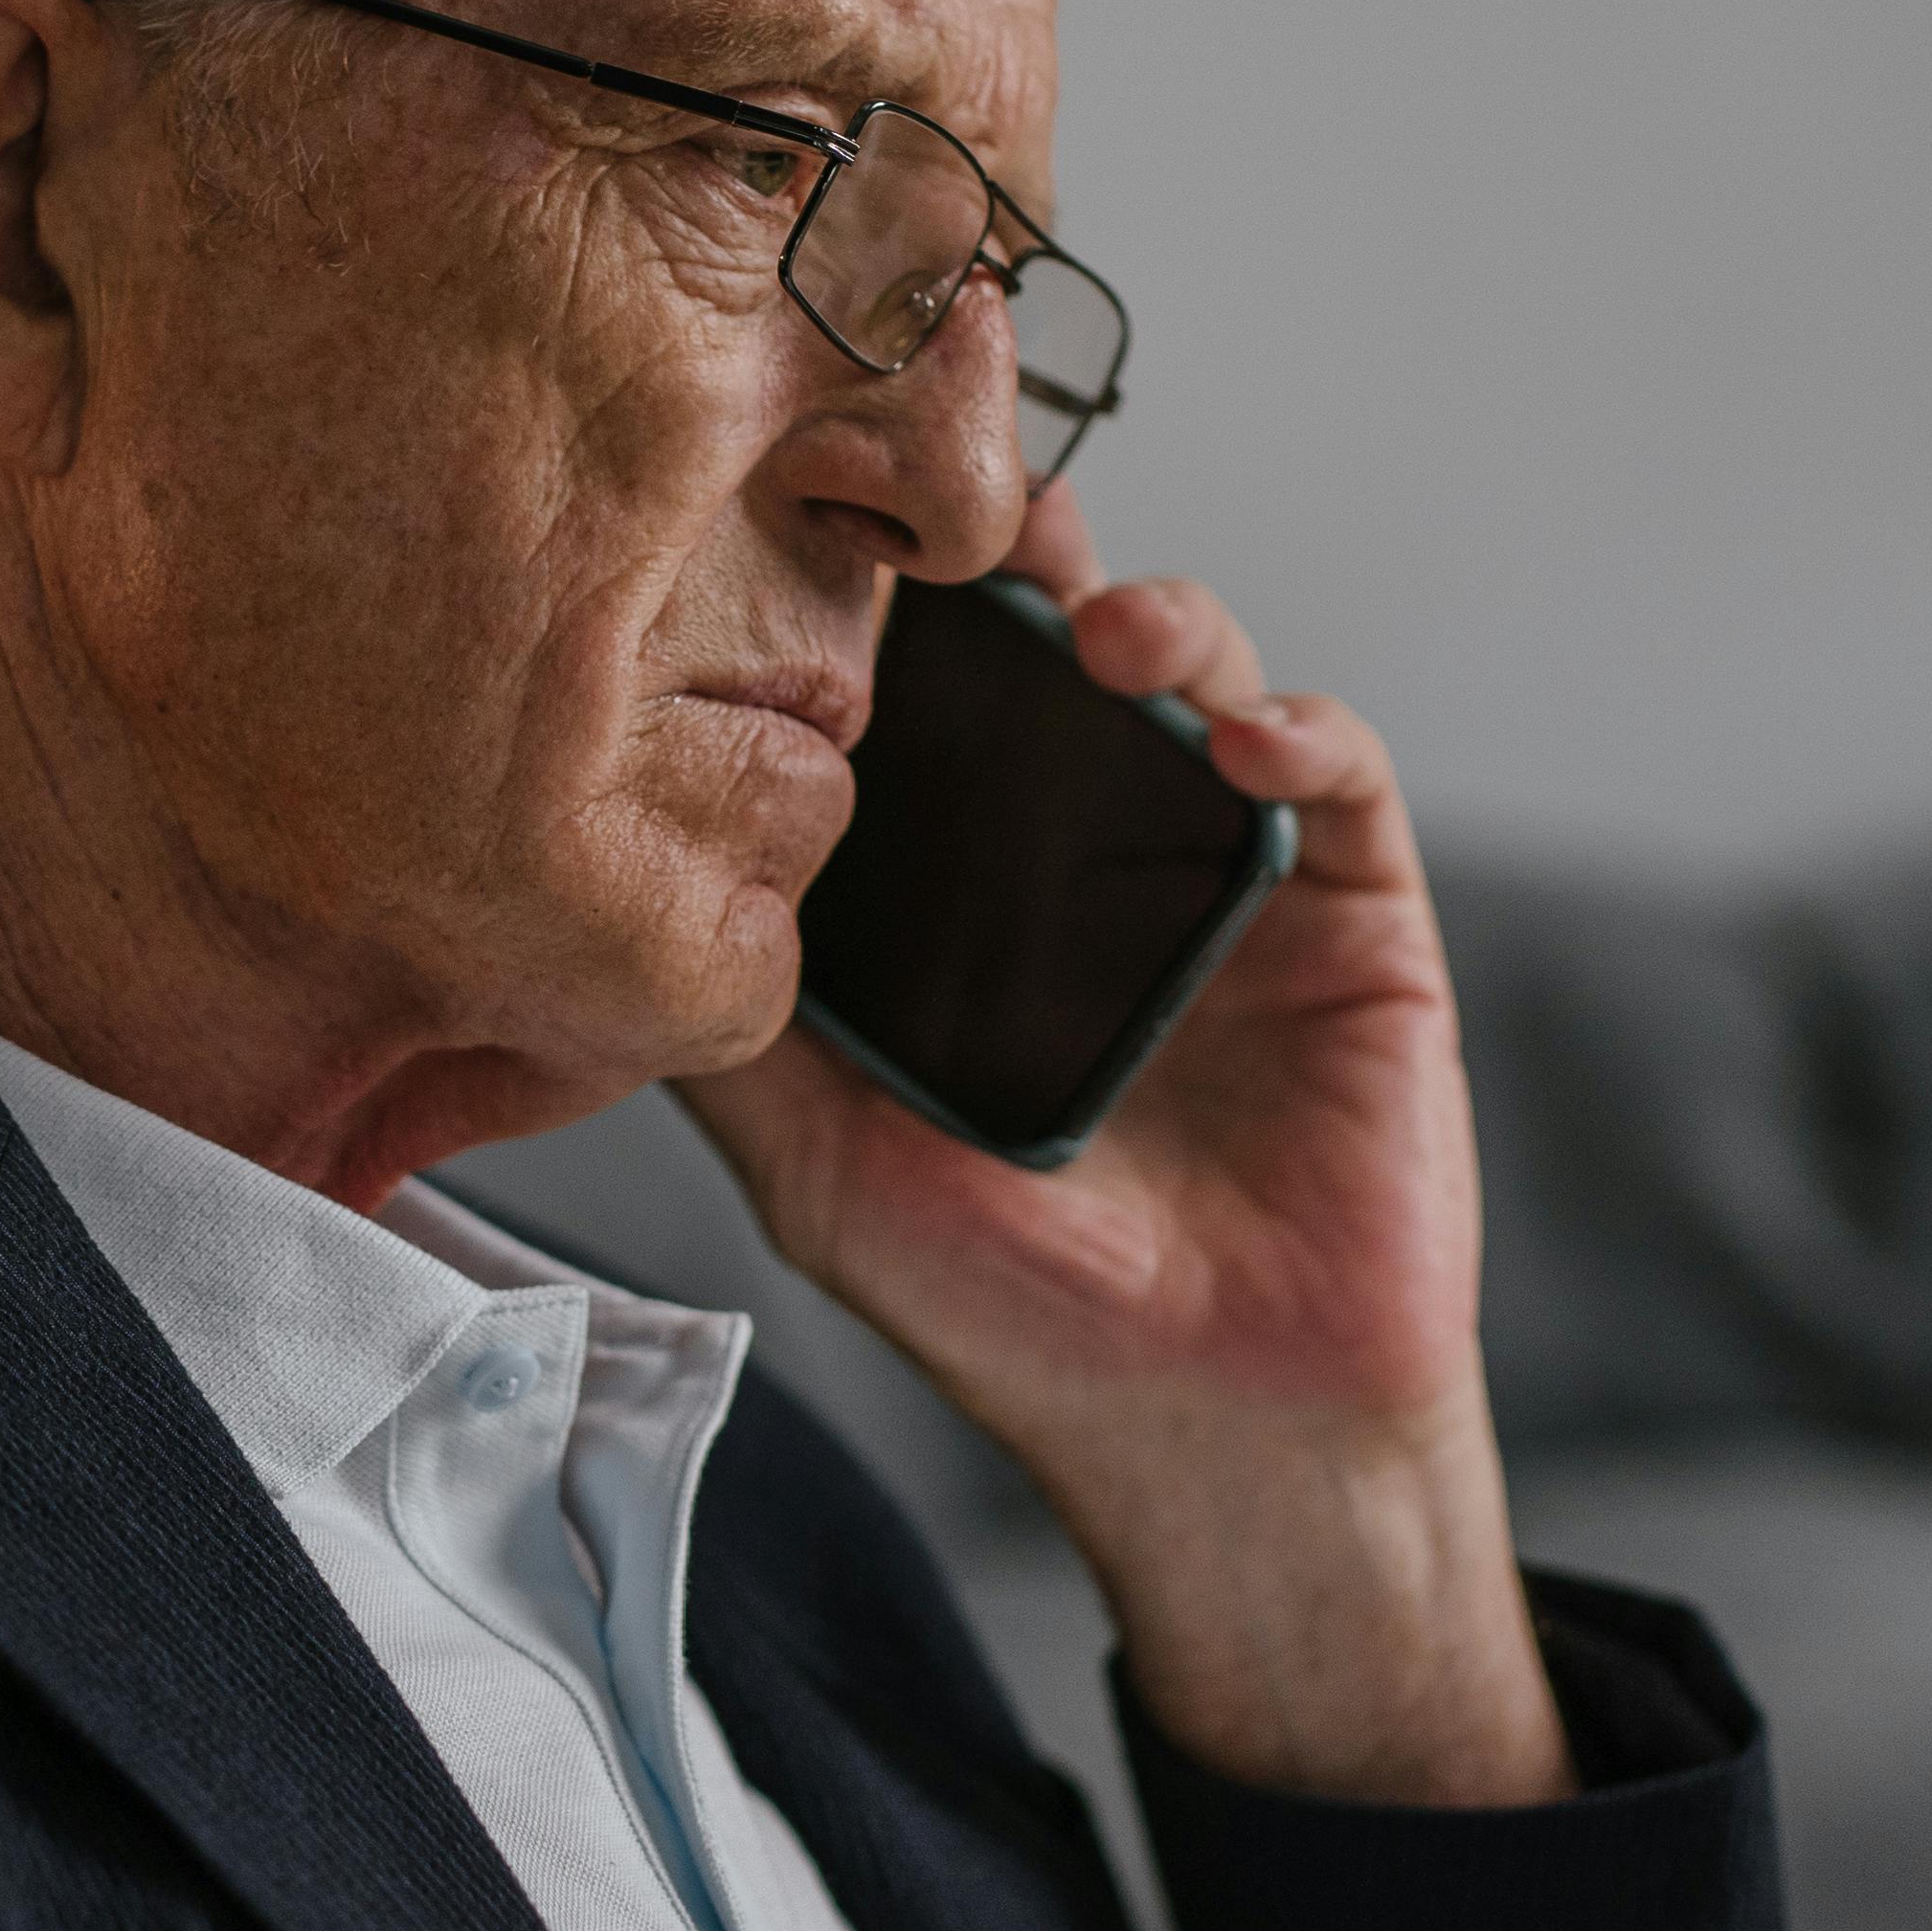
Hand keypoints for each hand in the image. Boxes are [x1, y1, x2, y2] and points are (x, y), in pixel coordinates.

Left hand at [678, 487, 1568, 1805]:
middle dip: (1016, 552)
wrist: (1220, 1430)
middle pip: (1050, 644)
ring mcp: (1220, 863)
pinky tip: (1239, 742)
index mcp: (962, 892)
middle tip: (974, 500)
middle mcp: (1084, 852)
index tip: (826, 521)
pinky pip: (1333, 768)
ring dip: (1153, 617)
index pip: (917, 700)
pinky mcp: (1351, 902)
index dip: (880, 605)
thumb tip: (580, 910)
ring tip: (1104, 627)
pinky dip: (1291, 726)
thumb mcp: (824, 1172)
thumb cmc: (1017, 1318)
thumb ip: (729, 1038)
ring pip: (1192, 669)